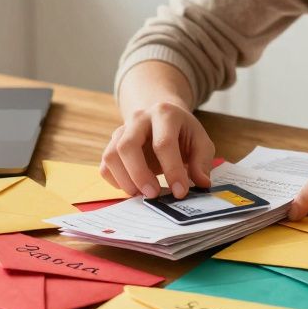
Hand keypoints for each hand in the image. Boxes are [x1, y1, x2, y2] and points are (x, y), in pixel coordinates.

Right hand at [99, 102, 215, 199]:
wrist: (162, 117)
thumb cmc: (183, 133)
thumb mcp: (200, 141)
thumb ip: (202, 162)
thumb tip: (202, 183)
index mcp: (164, 113)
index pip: (164, 143)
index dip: (172, 170)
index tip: (180, 192)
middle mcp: (138, 119)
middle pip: (127, 146)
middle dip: (139, 175)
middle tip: (154, 195)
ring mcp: (121, 130)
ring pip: (111, 156)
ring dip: (125, 180)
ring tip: (142, 194)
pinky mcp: (112, 144)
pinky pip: (105, 165)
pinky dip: (116, 181)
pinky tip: (133, 188)